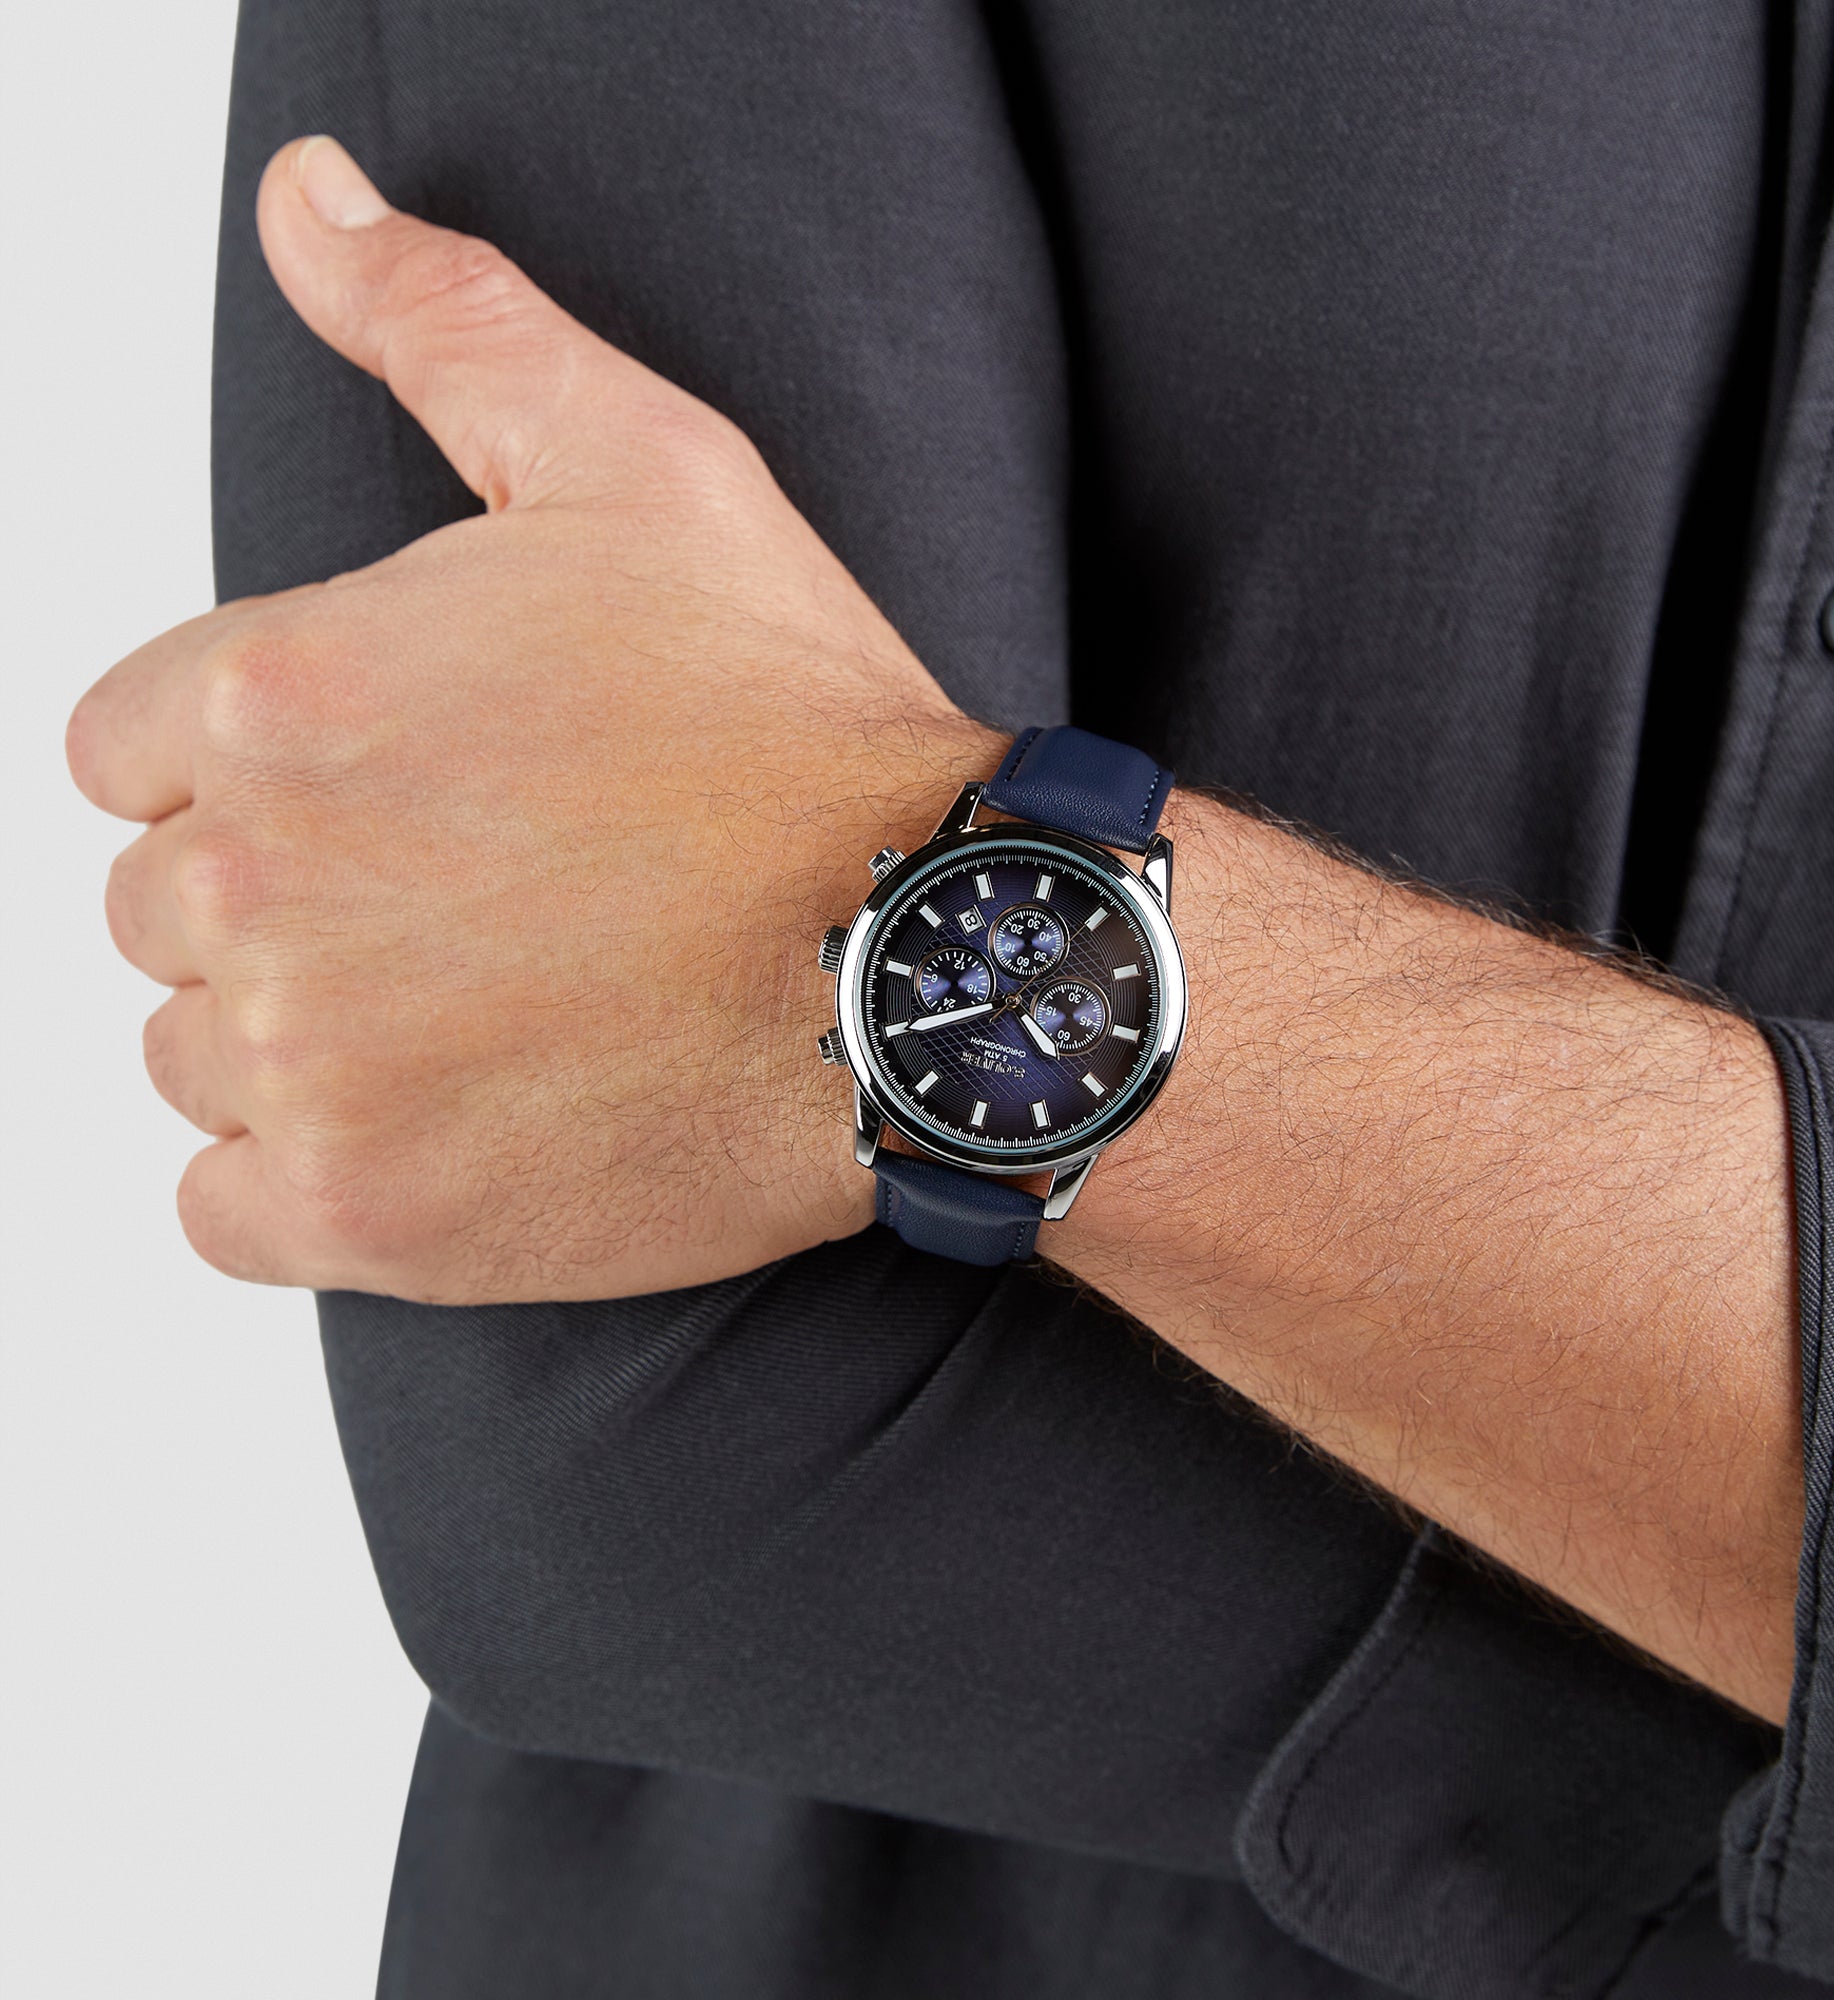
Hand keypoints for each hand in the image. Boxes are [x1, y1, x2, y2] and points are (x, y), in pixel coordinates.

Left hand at [68, 136, 995, 1301]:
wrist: (929, 956)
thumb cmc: (801, 729)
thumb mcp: (642, 470)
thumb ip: (445, 322)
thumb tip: (307, 202)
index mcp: (277, 689)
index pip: (132, 749)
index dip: (269, 774)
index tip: (406, 804)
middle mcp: (253, 873)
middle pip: (168, 909)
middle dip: (300, 906)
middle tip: (483, 914)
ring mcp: (305, 1059)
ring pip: (202, 1058)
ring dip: (316, 1046)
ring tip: (496, 1019)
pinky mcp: (361, 1214)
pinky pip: (231, 1210)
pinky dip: (318, 1184)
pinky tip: (456, 1129)